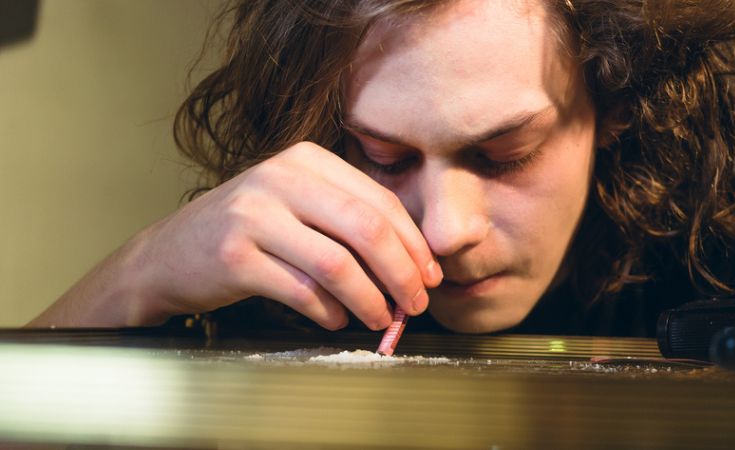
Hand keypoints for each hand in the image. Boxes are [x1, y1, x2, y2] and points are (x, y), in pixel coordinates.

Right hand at [30, 142, 441, 328]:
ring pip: (337, 263)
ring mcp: (252, 215)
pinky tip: (339, 320)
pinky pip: (301, 291)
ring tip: (380, 319)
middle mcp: (279, 177)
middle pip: (366, 228)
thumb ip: (347, 221)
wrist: (166, 256)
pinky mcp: (232, 256)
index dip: (414, 244)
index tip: (432, 276)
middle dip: (401, 273)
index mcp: (305, 160)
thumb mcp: (296, 206)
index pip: (379, 201)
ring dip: (370, 299)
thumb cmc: (247, 233)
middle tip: (415, 304)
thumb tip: (414, 265)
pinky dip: (330, 312)